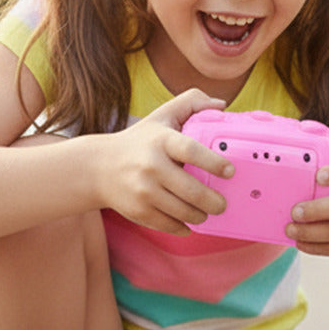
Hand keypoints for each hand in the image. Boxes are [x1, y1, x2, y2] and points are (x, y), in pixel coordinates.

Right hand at [99, 89, 230, 232]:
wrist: (98, 168)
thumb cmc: (139, 141)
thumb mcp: (161, 116)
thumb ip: (191, 102)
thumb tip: (221, 105)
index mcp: (161, 140)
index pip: (191, 150)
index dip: (214, 162)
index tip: (230, 171)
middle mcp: (151, 166)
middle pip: (192, 191)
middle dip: (214, 202)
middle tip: (222, 203)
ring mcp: (144, 191)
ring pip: (184, 212)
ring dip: (201, 215)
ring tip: (206, 211)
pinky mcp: (138, 211)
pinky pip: (170, 225)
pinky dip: (184, 227)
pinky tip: (188, 221)